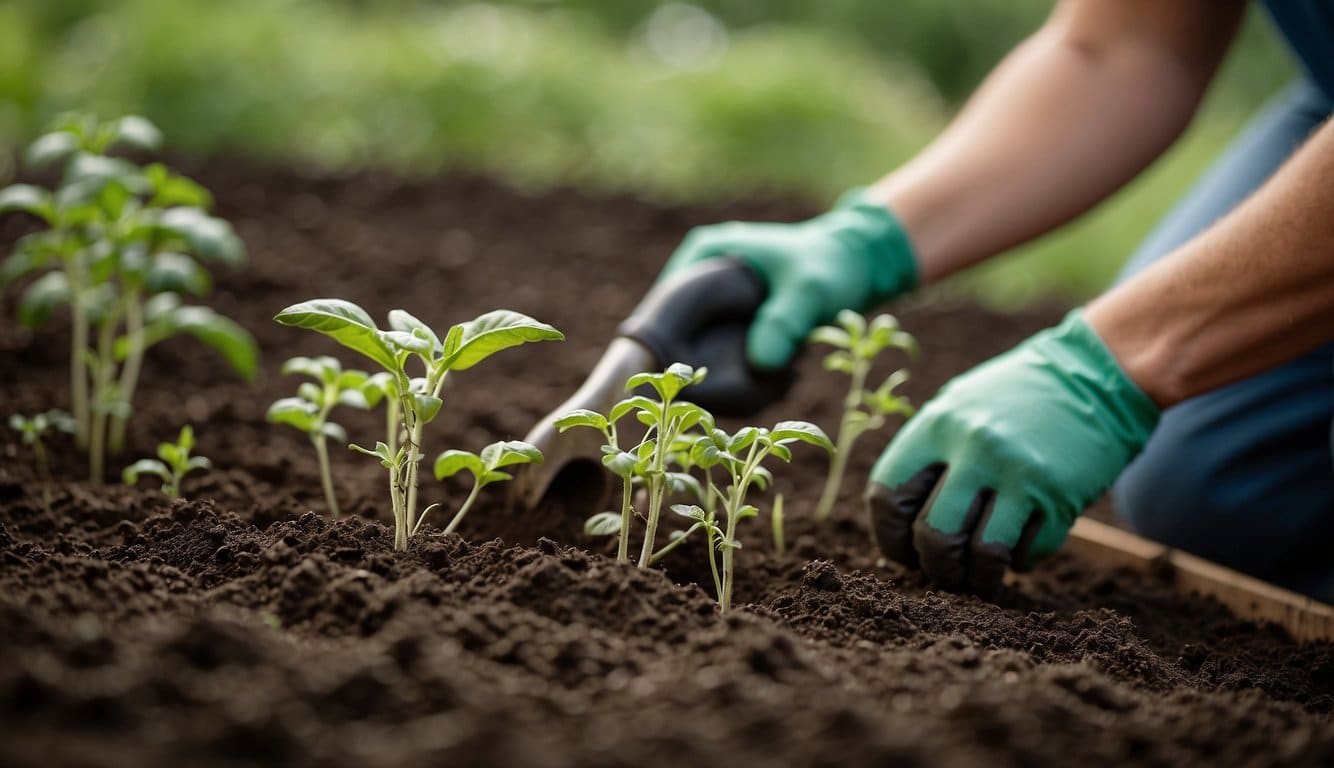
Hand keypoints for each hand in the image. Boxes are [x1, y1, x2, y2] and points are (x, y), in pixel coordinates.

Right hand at [659, 192, 917, 369]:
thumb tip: (760, 363)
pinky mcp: (730, 321)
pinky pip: (720, 354)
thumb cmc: (832, 265)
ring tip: (759, 389)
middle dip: (699, 367)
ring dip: (720, 374)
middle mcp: (697, 275)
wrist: (859, 263)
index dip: (666, 346)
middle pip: (676, 335)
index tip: (687, 382)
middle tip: (727, 396)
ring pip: (698, 349)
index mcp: (702, 255)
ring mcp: (712, 299)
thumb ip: (785, 322)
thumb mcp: (810, 291)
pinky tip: (769, 384)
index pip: (662, 307)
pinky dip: (737, 373)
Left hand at [866, 310, 1159, 595]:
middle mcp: (975, 448)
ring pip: (981, 555)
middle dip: (935, 567)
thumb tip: (896, 523)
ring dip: (976, 579)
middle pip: (933, 535)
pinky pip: (1027, 553)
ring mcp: (1020, 474)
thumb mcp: (958, 406)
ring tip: (977, 577)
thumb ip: (927, 455)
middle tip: (943, 572)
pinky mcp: (1059, 497)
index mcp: (938, 425)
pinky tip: (1017, 550)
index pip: (888, 496)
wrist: (1094, 375)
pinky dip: (1018, 563)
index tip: (903, 550)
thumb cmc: (1015, 396)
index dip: (889, 536)